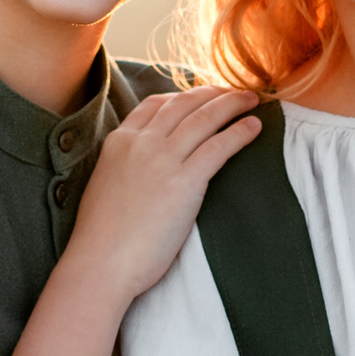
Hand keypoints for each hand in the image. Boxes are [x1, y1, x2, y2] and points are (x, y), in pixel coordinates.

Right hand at [66, 86, 261, 302]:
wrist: (100, 263)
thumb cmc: (101, 238)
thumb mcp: (105, 186)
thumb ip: (126, 167)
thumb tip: (145, 171)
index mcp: (118, 142)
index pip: (156, 104)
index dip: (184, 96)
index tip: (203, 96)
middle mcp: (140, 143)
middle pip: (184, 104)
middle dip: (214, 93)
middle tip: (235, 92)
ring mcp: (162, 160)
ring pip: (205, 118)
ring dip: (232, 104)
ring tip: (252, 100)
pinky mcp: (184, 182)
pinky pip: (219, 147)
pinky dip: (239, 133)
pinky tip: (254, 127)